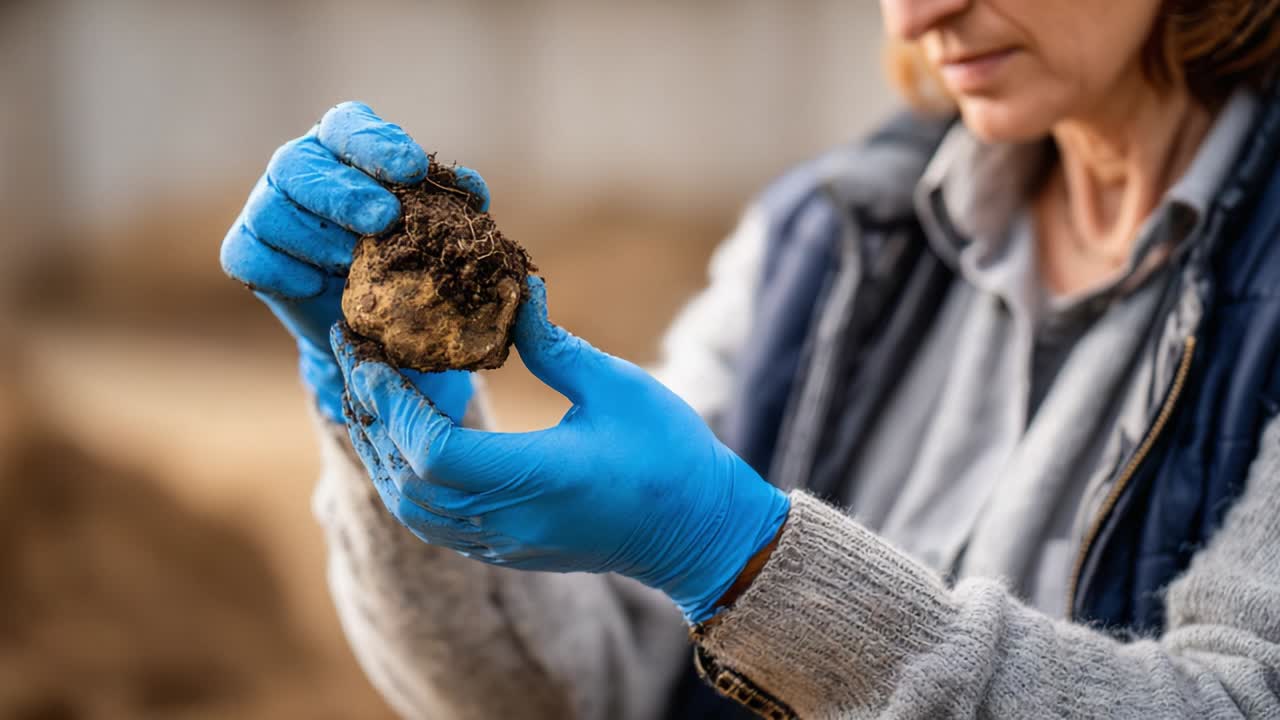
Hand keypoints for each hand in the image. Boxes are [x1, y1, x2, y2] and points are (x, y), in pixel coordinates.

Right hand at [220, 101, 483, 421]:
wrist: (370, 318)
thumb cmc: (406, 254)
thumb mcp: (434, 228)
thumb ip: (449, 203)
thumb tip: (472, 190)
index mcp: (342, 144)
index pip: (348, 126)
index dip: (376, 145)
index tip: (411, 169)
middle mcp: (298, 167)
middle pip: (301, 165)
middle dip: (345, 193)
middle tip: (384, 220)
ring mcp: (265, 207)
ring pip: (272, 212)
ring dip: (317, 238)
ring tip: (353, 264)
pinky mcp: (244, 251)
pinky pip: (249, 256)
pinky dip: (282, 271)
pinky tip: (315, 285)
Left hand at [331, 277, 790, 621]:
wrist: (699, 533)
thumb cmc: (669, 455)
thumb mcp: (617, 386)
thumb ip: (554, 346)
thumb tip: (516, 292)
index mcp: (536, 480)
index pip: (433, 450)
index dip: (392, 403)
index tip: (370, 354)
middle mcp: (508, 522)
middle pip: (407, 482)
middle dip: (372, 419)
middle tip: (355, 360)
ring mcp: (505, 544)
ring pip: (412, 510)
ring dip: (382, 453)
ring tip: (371, 397)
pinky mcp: (508, 551)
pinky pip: (434, 523)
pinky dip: (405, 481)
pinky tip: (405, 441)